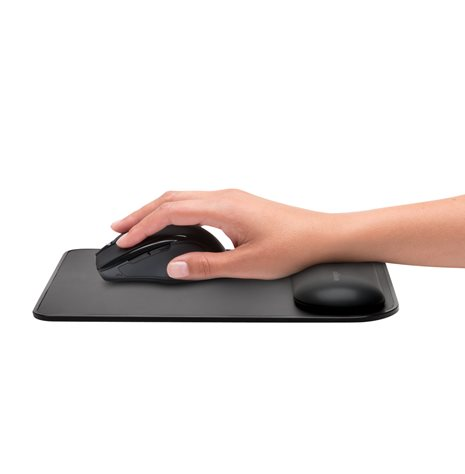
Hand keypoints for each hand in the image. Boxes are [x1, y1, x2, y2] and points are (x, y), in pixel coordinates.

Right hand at [111, 190, 335, 279]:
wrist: (325, 236)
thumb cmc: (296, 246)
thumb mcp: (248, 265)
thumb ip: (207, 266)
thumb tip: (175, 267)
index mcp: (224, 206)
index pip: (170, 212)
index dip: (143, 227)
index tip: (124, 241)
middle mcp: (225, 196)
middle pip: (171, 198)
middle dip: (141, 213)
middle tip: (118, 228)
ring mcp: (233, 198)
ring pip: (184, 198)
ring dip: (158, 210)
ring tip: (139, 226)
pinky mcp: (240, 205)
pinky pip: (198, 202)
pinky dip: (177, 212)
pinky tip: (175, 225)